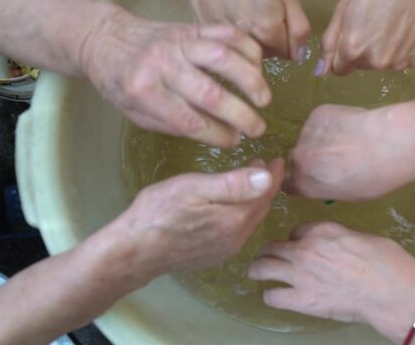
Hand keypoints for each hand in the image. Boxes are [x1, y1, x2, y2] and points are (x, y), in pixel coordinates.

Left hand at [81, 10, 270, 146]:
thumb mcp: (138, 114)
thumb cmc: (122, 84)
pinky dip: (248, 50)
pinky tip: (258, 69)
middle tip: (258, 129)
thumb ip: (178, 125)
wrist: (106, 39)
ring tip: (264, 100)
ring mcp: (179, 42)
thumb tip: (227, 134)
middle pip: (211, 93)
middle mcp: (162, 64)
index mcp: (144, 92)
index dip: (218, 135)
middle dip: (241, 115)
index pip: (190, 121)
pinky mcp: (192, 27)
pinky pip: (227, 33)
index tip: (235, 141)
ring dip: (251, 81)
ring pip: (224, 59)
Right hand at [111, 158, 283, 278]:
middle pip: (261, 207)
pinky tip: (232, 206)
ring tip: (251, 182)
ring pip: (250, 219)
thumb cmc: (159, 212)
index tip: (280, 159)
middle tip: (265, 166)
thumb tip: (268, 177)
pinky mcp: (215, 254)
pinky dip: (242, 213)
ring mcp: (227, 249)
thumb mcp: (195, 188)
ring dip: (255, 200)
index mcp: (236, 218)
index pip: (266, 192)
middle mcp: (238, 237)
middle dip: (266, 186)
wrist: (134, 251)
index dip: (274, 174)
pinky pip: (239, 231)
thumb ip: (233, 184)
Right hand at [189, 0, 310, 60]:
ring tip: (247, 9)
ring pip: (240, 47)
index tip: (286, 24)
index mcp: (266, 28)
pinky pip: (220, 36)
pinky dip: (228, 28)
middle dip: (270, 41)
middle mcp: (241, 36)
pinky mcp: (200, 21)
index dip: (289, 40)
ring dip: (248, 37)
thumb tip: (299, 55)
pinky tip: (229, 8)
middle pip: (263, 53)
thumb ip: (296, 24)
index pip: (285, 53)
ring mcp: (218, 30)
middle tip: (267, 11)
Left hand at [248, 222, 414, 342]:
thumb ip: (341, 238)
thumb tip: (338, 246)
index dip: (296, 238)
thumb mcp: (362, 237)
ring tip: (257, 273)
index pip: (296, 230)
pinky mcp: (301, 299)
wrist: (390, 290)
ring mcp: (299, 274)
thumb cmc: (387, 261)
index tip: (298, 245)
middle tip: (268, 258)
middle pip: (272, 246)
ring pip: (262, 267)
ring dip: (258, 269)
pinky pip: (272, 296)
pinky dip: (271, 295)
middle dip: (269, 251)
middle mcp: (304, 248)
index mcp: (322, 230)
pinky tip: (275, 296)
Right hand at [286, 104, 409, 200]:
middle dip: (312, 158)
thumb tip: (325, 179)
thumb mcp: (347, 195)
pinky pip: (320, 120)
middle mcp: (297, 157)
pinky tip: (352, 125)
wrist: (386, 144)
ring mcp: (306, 131)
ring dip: (322, 139)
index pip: (289, 183)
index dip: (302, 179)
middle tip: (337, 158)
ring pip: (310, 137)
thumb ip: (326, 187)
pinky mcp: (318, 112)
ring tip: (349, 140)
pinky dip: (331, 123)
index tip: (315, 178)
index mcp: (302, 183)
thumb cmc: (372, 178)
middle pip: (298, 158)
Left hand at [316, 0, 414, 75]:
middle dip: (364, 51)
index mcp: (353, 50)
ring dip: (384, 51)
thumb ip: (329, 43)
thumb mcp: (344, 10)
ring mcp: (399, 63)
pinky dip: (404, 50)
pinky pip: (404, 61)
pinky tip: (407, 31)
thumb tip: (320, 72)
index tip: (354, 37)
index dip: (344, 53)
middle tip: (375, 25)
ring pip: (383, 65)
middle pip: (362, 67)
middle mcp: (376, 62)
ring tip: (393, 25)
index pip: (339, 69)